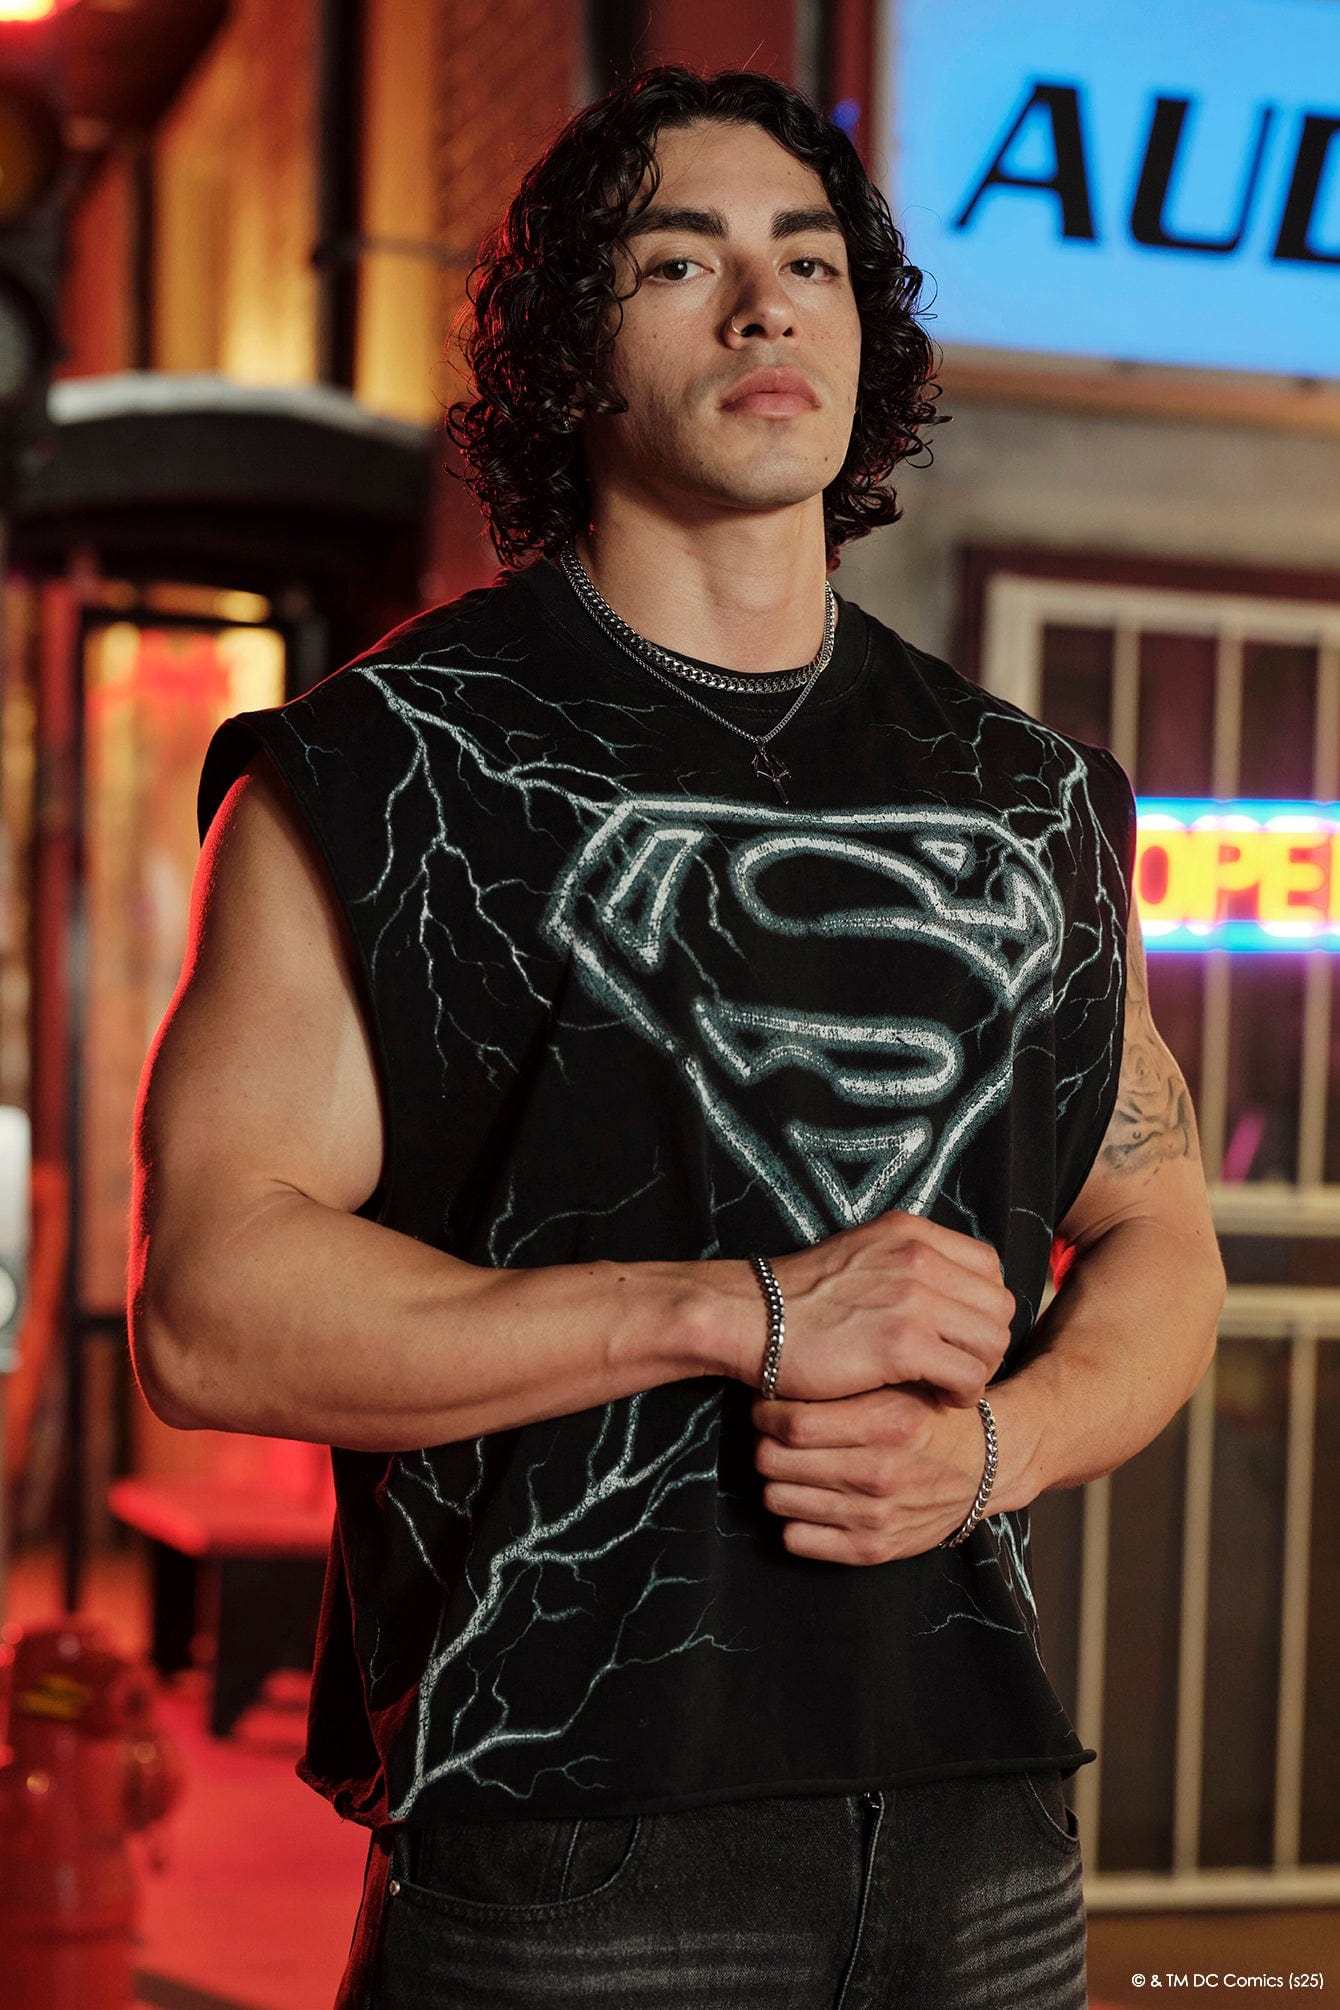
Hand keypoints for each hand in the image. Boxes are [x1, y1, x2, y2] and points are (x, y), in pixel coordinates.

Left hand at [750, 1380, 991, 1562]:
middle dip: (765, 1443)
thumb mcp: (900, 1385)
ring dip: (777, 1480)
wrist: (984, 1465)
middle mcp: (880, 1472)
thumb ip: (848, 1382)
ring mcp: (876, 1515)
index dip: (766, 1412)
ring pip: (778, 1498)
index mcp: (887, 1424)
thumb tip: (781, 1376)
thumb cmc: (929, 1416)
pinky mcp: (873, 1549)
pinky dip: (793, 1518)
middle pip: (775, 1461)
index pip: (793, 1423)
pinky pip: (796, 1540)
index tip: (767, 1406)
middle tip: (774, 1435)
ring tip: (792, 1465)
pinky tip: (809, 1499)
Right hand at [761, 1211, 1015, 1406]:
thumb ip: (910, 1264)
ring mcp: (912, 1298)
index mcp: (912, 1232)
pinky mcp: (902, 1344)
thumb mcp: (864, 1255)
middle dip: (985, 1342)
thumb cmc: (803, 1298)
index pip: (990, 1266)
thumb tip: (954, 1298)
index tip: (957, 1332)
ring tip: (946, 1383)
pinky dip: (961, 1393)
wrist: (750, 1317)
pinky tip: (935, 1398)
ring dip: (977, 1370)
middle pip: (998, 1306)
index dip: (982, 1306)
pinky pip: (968, 1374)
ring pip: (992, 1342)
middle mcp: (919, 1256)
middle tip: (956, 1365)